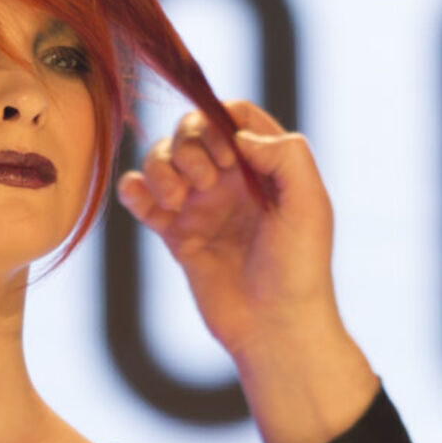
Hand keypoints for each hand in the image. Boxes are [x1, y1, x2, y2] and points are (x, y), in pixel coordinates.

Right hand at [118, 100, 378, 442]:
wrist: (275, 327)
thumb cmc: (300, 268)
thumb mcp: (309, 204)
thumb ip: (286, 156)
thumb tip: (239, 133)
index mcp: (265, 167)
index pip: (234, 116)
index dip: (220, 120)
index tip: (227, 154)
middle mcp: (232, 180)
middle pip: (190, 131)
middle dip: (188, 146)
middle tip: (206, 181)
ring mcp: (201, 206)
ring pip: (162, 160)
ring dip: (160, 168)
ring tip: (177, 202)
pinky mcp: (176, 234)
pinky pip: (142, 199)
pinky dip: (132, 190)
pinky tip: (142, 199)